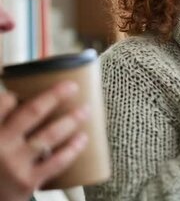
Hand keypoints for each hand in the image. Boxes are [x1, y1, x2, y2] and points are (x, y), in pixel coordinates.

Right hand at [0, 81, 88, 200]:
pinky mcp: (28, 181)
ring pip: (49, 135)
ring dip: (71, 120)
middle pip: (32, 112)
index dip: (21, 93)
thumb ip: (6, 122)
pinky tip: (83, 138)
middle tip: (72, 87)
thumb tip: (22, 99)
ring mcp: (15, 163)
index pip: (5, 103)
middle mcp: (1, 145)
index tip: (36, 88)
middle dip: (55, 96)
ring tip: (85, 110)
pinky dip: (73, 148)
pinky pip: (57, 161)